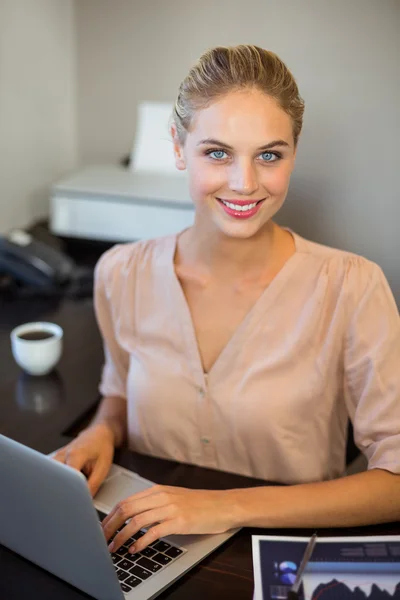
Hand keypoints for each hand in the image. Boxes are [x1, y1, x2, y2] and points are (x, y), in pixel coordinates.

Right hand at [52, 423, 114, 495]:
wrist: (98, 433)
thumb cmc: (102, 447)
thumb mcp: (103, 467)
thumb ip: (93, 485)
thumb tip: (85, 501)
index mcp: (74, 455)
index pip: (66, 479)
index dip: (69, 493)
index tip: (72, 503)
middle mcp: (62, 455)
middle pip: (53, 478)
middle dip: (59, 491)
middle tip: (66, 502)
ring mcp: (56, 456)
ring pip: (49, 476)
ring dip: (55, 485)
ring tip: (63, 494)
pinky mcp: (55, 460)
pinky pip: (50, 473)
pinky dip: (55, 480)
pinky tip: (61, 486)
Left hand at [101, 485, 239, 554]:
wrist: (224, 505)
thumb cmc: (200, 504)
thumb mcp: (174, 497)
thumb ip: (155, 503)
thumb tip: (133, 516)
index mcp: (158, 490)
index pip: (126, 501)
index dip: (110, 517)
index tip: (102, 529)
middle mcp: (161, 496)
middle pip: (126, 509)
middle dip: (110, 527)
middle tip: (102, 540)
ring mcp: (170, 508)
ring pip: (136, 521)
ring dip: (121, 537)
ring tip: (114, 548)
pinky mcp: (179, 521)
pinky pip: (153, 532)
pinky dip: (140, 542)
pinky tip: (135, 549)